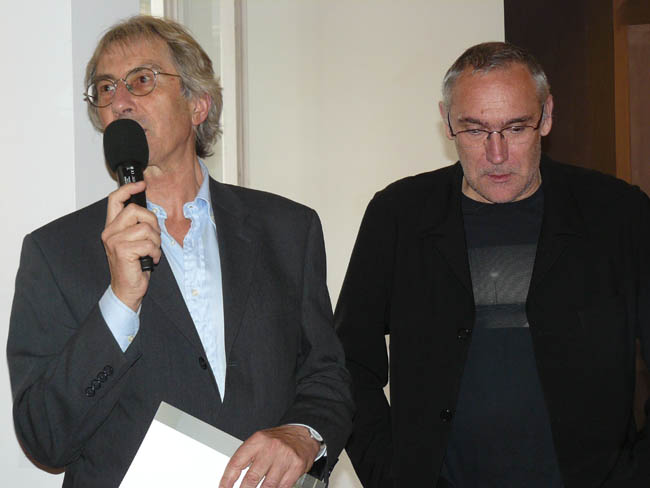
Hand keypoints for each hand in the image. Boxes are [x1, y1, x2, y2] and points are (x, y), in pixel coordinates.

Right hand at [101, 181, 160, 310]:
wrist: (127, 290)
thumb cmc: (133, 267)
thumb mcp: (135, 242)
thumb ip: (137, 226)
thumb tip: (151, 214)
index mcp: (112, 227)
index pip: (115, 199)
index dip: (128, 189)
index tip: (142, 184)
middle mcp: (109, 232)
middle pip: (135, 210)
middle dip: (152, 221)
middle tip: (155, 237)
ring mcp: (114, 241)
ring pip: (145, 228)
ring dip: (156, 241)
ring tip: (152, 251)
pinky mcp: (123, 251)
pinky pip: (148, 243)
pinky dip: (156, 252)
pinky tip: (151, 260)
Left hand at [219, 425, 319, 487]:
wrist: (303, 434)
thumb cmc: (279, 440)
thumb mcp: (260, 442)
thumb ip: (247, 457)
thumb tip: (231, 478)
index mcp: (258, 440)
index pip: (237, 463)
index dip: (227, 480)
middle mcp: (271, 447)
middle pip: (251, 478)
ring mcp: (284, 457)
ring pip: (267, 486)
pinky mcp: (296, 466)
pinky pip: (282, 487)